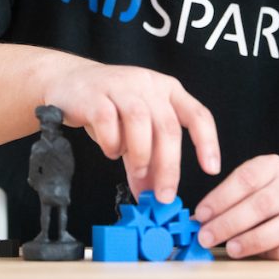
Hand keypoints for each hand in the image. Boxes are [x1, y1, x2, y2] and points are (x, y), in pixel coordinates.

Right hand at [41, 60, 220, 202]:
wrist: (68, 81)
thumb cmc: (108, 105)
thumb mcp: (135, 132)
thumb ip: (147, 161)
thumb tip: (155, 197)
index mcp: (167, 90)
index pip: (197, 114)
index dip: (207, 142)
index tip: (211, 169)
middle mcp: (149, 84)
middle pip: (168, 127)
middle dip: (168, 166)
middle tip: (163, 195)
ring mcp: (122, 86)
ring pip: (140, 121)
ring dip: (140, 154)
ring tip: (136, 170)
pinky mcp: (95, 94)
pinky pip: (108, 122)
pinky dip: (112, 143)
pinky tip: (111, 150)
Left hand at [193, 154, 278, 259]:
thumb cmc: (264, 197)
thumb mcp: (246, 188)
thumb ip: (224, 201)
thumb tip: (196, 220)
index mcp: (272, 166)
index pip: (245, 178)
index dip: (221, 198)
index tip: (202, 214)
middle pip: (261, 203)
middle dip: (229, 222)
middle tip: (207, 236)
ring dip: (252, 239)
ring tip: (231, 248)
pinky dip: (277, 253)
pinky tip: (260, 256)